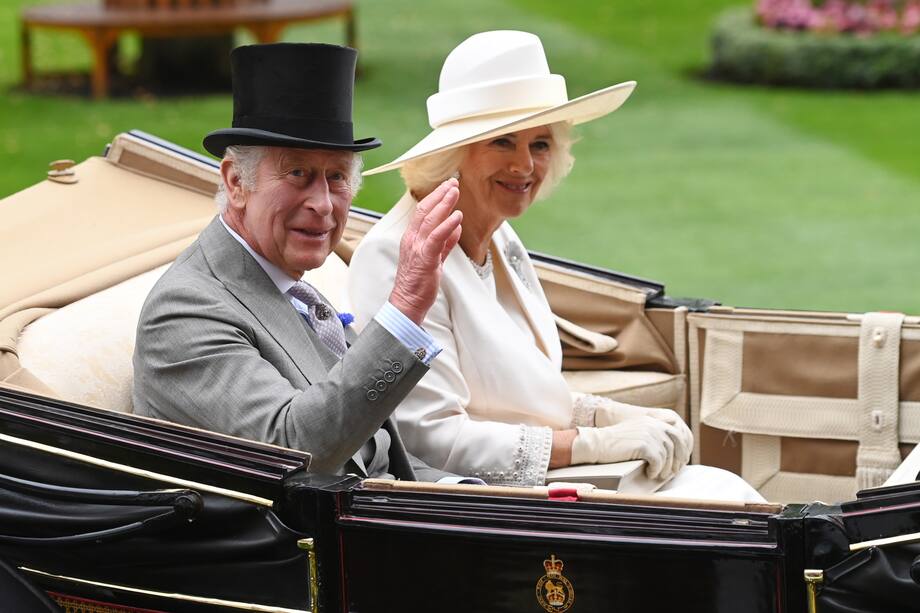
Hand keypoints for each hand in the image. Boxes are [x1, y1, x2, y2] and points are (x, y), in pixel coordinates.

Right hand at [388, 179, 461, 324]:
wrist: (408, 303)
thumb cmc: (419, 284)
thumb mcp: (434, 259)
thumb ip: (445, 243)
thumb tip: (456, 228)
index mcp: (413, 239)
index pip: (423, 212)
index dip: (436, 197)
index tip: (448, 187)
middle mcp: (412, 240)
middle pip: (425, 210)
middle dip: (440, 194)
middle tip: (453, 182)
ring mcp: (417, 248)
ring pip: (430, 220)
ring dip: (444, 204)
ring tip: (455, 191)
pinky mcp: (425, 259)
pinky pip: (436, 238)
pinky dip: (447, 226)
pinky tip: (457, 217)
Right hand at [593, 399, 691, 471]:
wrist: (598, 443)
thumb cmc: (615, 443)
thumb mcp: (637, 433)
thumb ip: (652, 436)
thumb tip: (670, 454)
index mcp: (653, 421)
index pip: (677, 433)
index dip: (682, 448)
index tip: (680, 461)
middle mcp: (653, 425)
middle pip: (677, 443)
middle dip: (678, 459)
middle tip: (673, 472)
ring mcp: (649, 434)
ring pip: (667, 455)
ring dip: (665, 468)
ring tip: (659, 474)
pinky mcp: (643, 445)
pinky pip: (658, 461)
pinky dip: (656, 469)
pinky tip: (649, 473)